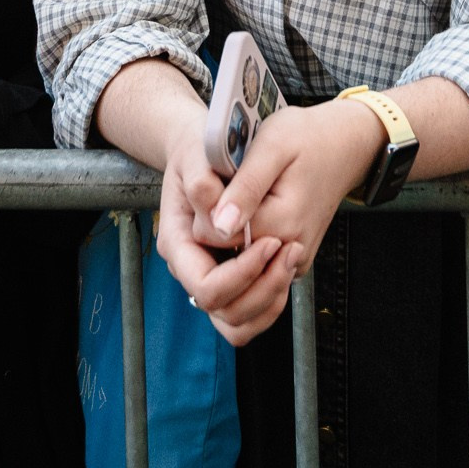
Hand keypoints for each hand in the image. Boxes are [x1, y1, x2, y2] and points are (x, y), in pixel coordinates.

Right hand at [152, 114, 301, 345]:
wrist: (206, 145)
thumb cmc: (201, 145)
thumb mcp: (198, 152)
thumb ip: (204, 185)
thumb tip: (222, 224)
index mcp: (178, 242)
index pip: (206, 286)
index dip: (241, 273)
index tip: (270, 241)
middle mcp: (192, 265)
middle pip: (224, 310)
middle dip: (262, 288)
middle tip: (288, 250)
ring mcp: (212, 273)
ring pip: (238, 321)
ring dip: (270, 300)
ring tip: (290, 260)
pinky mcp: (233, 275)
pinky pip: (252, 313)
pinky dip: (272, 301)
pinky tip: (287, 267)